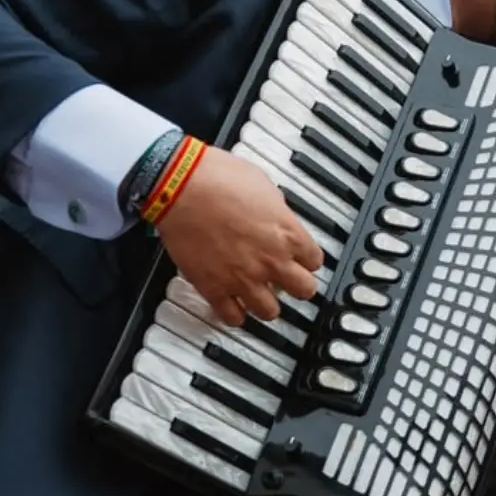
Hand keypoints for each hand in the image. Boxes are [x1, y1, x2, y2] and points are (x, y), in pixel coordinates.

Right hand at [154, 146, 323, 324]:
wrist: (180, 185)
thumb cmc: (218, 178)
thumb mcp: (265, 185)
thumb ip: (276, 211)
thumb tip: (276, 216)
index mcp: (288, 234)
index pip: (314, 261)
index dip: (306, 259)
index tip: (300, 259)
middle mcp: (272, 260)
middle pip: (303, 290)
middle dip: (297, 286)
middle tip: (288, 282)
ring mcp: (243, 278)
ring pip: (270, 311)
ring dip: (267, 304)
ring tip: (260, 296)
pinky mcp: (214, 287)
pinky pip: (232, 317)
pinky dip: (234, 315)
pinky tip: (233, 307)